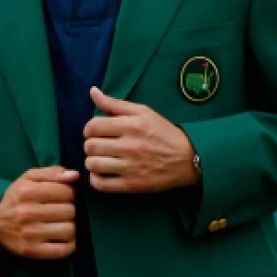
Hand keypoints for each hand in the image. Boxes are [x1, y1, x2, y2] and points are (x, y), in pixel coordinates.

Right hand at [0, 166, 77, 259]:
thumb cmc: (15, 197)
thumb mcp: (29, 178)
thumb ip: (52, 173)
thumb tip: (75, 175)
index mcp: (28, 192)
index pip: (67, 192)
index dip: (70, 193)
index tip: (64, 196)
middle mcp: (28, 213)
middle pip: (70, 211)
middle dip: (71, 209)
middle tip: (62, 210)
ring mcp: (30, 234)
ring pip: (70, 230)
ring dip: (71, 226)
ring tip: (62, 223)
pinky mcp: (31, 251)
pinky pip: (62, 250)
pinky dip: (70, 245)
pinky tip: (64, 238)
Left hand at [83, 88, 197, 192]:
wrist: (187, 158)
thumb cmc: (163, 132)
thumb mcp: (143, 112)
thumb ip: (115, 103)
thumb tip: (92, 91)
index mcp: (132, 125)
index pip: (93, 126)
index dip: (89, 129)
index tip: (96, 132)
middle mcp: (130, 146)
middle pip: (90, 146)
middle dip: (91, 145)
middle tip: (100, 145)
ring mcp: (130, 167)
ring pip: (92, 165)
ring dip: (92, 162)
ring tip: (101, 159)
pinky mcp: (132, 185)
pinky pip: (100, 184)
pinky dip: (96, 179)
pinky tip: (103, 173)